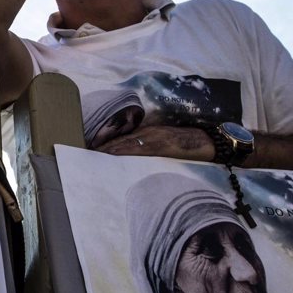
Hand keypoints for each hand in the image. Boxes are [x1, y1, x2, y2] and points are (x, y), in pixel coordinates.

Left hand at [97, 125, 214, 161]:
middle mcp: (148, 133)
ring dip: (111, 149)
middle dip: (104, 147)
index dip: (107, 144)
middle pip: (121, 140)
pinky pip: (141, 148)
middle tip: (87, 154)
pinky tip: (116, 155)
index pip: (123, 139)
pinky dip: (127, 151)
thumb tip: (134, 159)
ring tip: (95, 155)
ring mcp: (155, 138)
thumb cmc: (185, 145)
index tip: (92, 150)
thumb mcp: (164, 144)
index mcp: (148, 133)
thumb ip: (149, 149)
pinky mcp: (162, 145)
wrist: (206, 141)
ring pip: (128, 143)